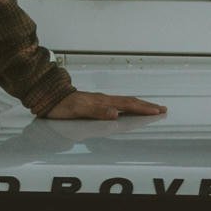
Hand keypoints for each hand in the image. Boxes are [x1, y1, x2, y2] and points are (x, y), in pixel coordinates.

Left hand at [44, 89, 168, 120]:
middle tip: (162, 109)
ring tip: (150, 108)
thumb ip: (97, 111)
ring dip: (139, 105)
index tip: (158, 111)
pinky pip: (117, 104)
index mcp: (103, 102)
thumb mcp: (78, 110)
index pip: (128, 105)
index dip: (143, 109)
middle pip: (130, 102)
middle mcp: (104, 100)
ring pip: (125, 102)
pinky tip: (127, 109)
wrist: (48, 97)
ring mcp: (100, 101)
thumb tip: (115, 114)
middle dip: (147, 106)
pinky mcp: (95, 103)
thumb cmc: (61, 106)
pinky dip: (128, 106)